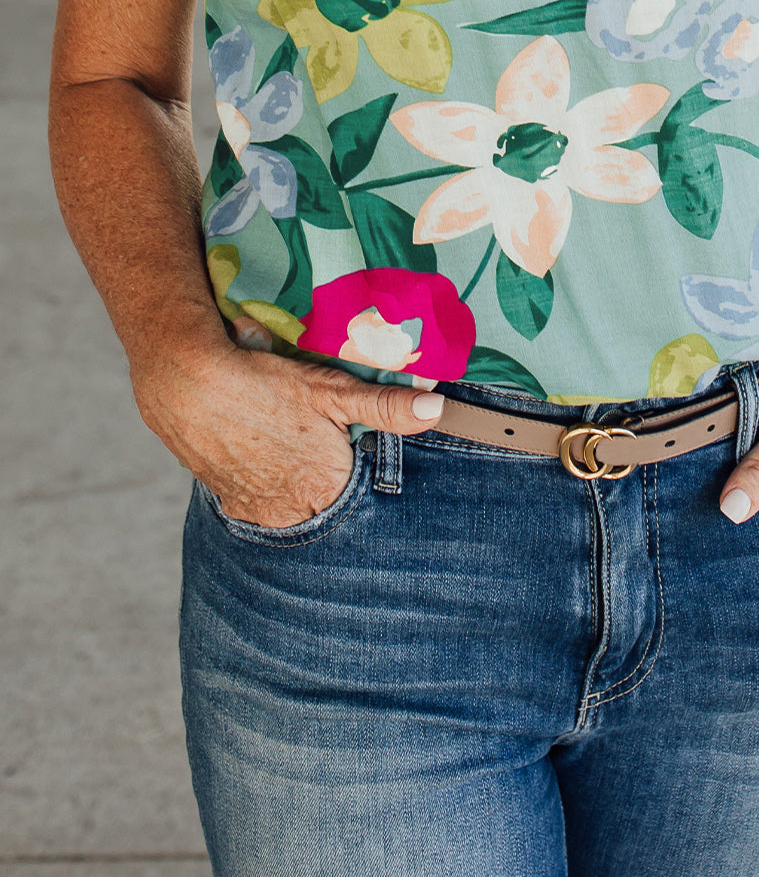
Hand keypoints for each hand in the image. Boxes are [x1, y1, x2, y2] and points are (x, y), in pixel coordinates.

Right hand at [131, 336, 444, 527]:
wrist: (185, 383)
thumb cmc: (263, 384)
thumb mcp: (331, 390)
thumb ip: (386, 407)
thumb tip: (436, 408)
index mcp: (326, 488)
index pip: (361, 490)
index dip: (357, 462)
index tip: (349, 440)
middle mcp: (291, 512)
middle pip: (326, 499)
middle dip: (327, 472)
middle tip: (313, 436)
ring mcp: (256, 511)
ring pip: (290, 501)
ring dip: (293, 478)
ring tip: (285, 439)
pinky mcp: (226, 502)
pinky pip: (257, 500)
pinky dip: (262, 480)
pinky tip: (260, 450)